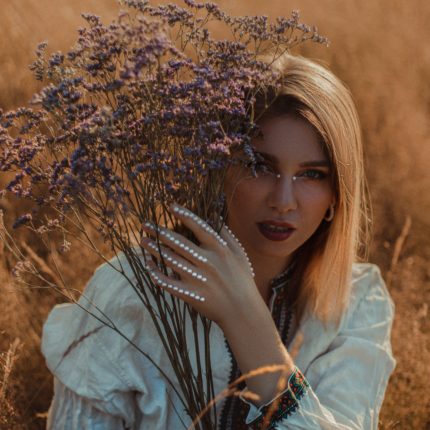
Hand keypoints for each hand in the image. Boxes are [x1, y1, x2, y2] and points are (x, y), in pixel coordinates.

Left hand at [140, 203, 259, 326]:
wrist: (242, 311)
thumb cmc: (242, 280)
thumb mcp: (240, 255)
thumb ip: (227, 235)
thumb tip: (215, 217)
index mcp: (219, 249)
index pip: (199, 227)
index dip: (185, 215)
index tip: (171, 207)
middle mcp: (207, 261)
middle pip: (178, 242)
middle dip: (160, 232)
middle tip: (145, 225)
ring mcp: (197, 278)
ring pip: (170, 259)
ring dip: (154, 249)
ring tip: (143, 240)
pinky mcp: (190, 293)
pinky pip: (168, 281)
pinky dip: (156, 273)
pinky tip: (148, 265)